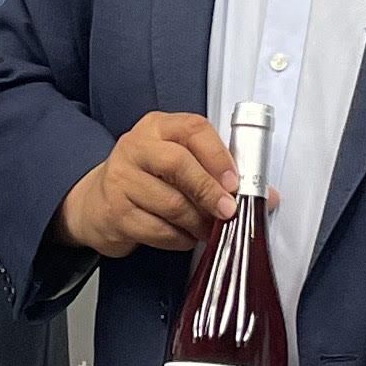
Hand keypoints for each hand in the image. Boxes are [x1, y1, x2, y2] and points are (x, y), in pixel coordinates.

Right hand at [60, 110, 235, 257]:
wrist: (97, 203)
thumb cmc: (148, 179)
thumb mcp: (176, 161)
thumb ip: (217, 171)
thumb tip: (268, 195)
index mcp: (158, 127)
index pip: (193, 129)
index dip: (218, 155)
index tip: (236, 181)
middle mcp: (136, 147)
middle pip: (177, 163)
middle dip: (209, 190)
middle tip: (229, 211)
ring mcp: (121, 179)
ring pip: (170, 203)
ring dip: (198, 222)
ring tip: (210, 230)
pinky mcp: (116, 212)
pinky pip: (158, 230)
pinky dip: (180, 238)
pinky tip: (186, 237)